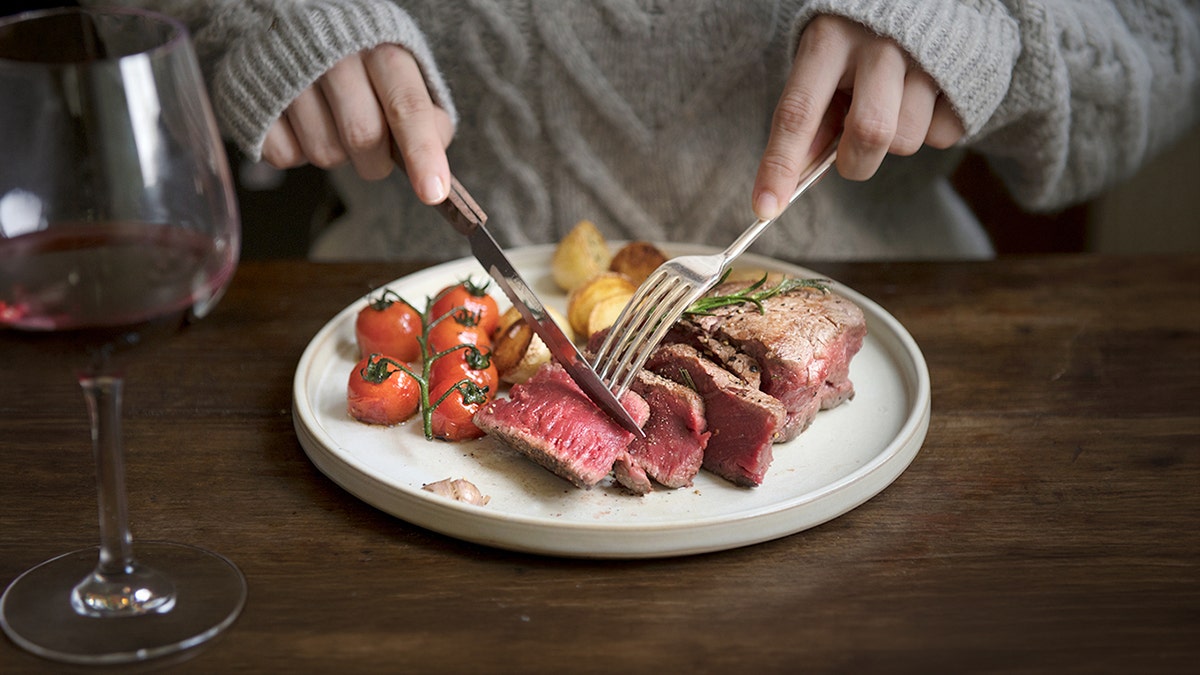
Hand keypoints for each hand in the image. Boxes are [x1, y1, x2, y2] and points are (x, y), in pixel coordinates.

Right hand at [261, 44, 454, 204]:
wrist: (288, 21)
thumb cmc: (356, 57)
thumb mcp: (399, 69)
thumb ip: (422, 111)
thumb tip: (433, 158)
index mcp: (380, 48)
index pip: (406, 106)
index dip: (422, 153)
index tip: (433, 192)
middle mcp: (334, 55)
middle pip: (364, 137)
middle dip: (375, 162)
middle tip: (373, 149)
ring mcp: (290, 75)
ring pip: (325, 153)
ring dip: (337, 154)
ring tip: (331, 121)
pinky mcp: (256, 97)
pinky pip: (286, 156)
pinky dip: (298, 152)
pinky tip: (301, 122)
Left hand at [752, 15, 964, 218]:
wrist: (923, 6)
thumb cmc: (856, 46)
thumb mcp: (823, 66)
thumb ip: (810, 116)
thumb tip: (797, 175)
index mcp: (830, 39)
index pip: (798, 112)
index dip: (780, 165)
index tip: (765, 208)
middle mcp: (879, 43)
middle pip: (869, 133)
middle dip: (856, 163)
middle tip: (850, 155)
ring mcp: (926, 57)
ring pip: (906, 140)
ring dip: (893, 141)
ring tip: (892, 105)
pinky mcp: (964, 73)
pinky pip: (942, 135)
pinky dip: (928, 130)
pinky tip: (922, 99)